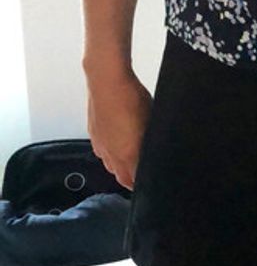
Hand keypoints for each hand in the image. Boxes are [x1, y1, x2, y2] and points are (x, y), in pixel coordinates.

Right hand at [86, 69, 152, 189]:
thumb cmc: (131, 97)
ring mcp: (100, 145)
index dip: (144, 185)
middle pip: (122, 178)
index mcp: (127, 154)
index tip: (152, 185)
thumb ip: (150, 142)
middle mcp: (110, 154)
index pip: (135, 181)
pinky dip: (112, 155)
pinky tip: (119, 145)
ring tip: (132, 163)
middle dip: (132, 181)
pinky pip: (103, 153)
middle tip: (143, 178)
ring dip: (121, 169)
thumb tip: (154, 153)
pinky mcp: (93, 135)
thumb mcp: (150, 121)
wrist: (107, 80)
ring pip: (111, 167)